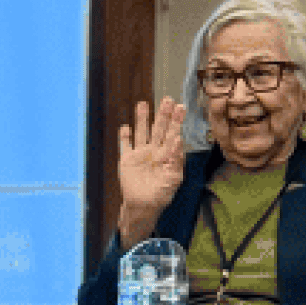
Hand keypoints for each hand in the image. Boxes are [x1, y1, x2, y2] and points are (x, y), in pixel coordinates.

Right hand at [116, 98, 186, 243]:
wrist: (144, 205)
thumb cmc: (162, 193)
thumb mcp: (173, 178)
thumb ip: (176, 160)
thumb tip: (179, 140)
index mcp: (168, 154)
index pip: (173, 134)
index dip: (176, 121)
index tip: (181, 108)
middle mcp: (155, 151)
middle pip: (159, 129)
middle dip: (163, 115)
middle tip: (168, 100)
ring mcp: (140, 154)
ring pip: (142, 132)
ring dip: (142, 119)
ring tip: (144, 104)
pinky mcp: (126, 159)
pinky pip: (125, 145)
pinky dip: (124, 136)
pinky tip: (125, 127)